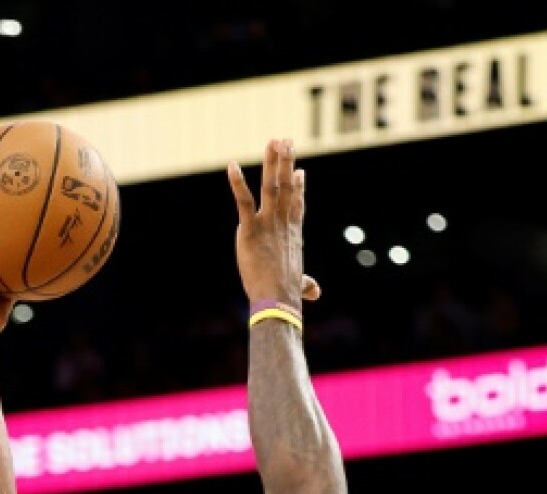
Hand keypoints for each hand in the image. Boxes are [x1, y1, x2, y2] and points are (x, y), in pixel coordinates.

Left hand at [228, 138, 321, 311]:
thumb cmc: (288, 296)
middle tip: (287, 141)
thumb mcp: (300, 285)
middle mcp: (283, 223)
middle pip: (286, 186)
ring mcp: (267, 223)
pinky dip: (237, 183)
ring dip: (272, 162)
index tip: (299, 171)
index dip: (298, 187)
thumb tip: (315, 292)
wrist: (277, 300)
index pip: (297, 205)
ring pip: (271, 186)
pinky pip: (243, 201)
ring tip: (273, 140)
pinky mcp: (250, 229)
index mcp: (293, 234)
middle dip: (287, 162)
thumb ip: (307, 284)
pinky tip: (231, 165)